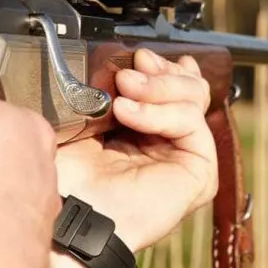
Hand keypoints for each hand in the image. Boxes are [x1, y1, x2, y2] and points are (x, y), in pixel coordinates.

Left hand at [53, 48, 218, 251]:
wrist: (68, 211)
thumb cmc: (67, 174)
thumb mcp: (87, 116)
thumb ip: (113, 87)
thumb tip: (133, 60)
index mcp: (146, 129)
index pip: (174, 83)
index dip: (161, 65)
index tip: (136, 56)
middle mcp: (170, 142)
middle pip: (191, 86)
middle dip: (160, 72)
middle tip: (127, 72)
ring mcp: (187, 157)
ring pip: (195, 98)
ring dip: (157, 88)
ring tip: (121, 95)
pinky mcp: (200, 172)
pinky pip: (192, 123)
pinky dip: (160, 112)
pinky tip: (127, 114)